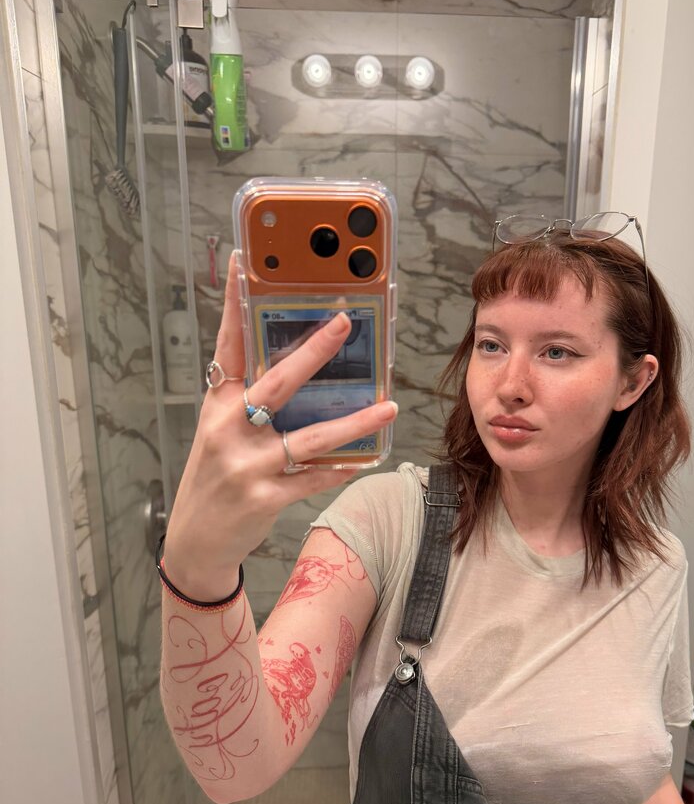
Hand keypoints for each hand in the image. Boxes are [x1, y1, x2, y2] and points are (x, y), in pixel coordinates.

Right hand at [162, 251, 397, 598]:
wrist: (194, 541)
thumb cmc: (214, 476)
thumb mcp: (219, 429)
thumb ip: (248, 397)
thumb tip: (297, 364)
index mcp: (218, 404)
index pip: (227, 344)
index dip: (234, 303)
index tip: (244, 262)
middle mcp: (229, 428)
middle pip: (277, 382)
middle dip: (314, 351)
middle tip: (345, 322)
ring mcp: (246, 465)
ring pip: (309, 437)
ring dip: (354, 420)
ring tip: (389, 406)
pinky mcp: (264, 498)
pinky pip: (312, 478)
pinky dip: (340, 468)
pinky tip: (367, 458)